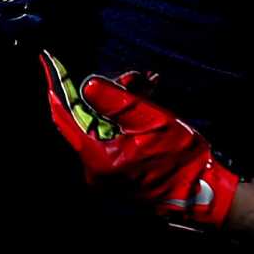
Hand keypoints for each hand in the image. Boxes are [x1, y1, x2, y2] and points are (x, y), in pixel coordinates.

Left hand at [41, 53, 239, 226]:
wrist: (202, 191)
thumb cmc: (180, 158)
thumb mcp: (150, 121)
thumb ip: (116, 101)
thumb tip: (86, 85)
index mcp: (96, 158)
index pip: (64, 116)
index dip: (58, 86)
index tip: (50, 62)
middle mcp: (94, 168)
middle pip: (87, 118)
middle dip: (108, 91)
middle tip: (134, 75)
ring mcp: (106, 171)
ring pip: (103, 124)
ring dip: (123, 102)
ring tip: (149, 84)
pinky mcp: (117, 170)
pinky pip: (113, 135)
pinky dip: (126, 118)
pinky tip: (148, 98)